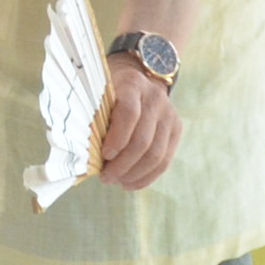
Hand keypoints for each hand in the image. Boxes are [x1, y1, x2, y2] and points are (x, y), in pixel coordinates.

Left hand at [95, 56, 181, 189]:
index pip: (129, 114)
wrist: (136, 81)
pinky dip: (147, 177)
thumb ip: (93, 119)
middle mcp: (155, 98)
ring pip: (156, 154)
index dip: (117, 139)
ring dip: (134, 174)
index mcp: (132, 84)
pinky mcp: (176, 129)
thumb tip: (87, 158)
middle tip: (106, 177)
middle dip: (123, 165)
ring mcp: (169, 114)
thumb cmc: (108, 93)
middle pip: (143, 140)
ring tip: (117, 181)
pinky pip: (165, 160)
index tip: (103, 156)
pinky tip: (131, 183)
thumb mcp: (98, 96)